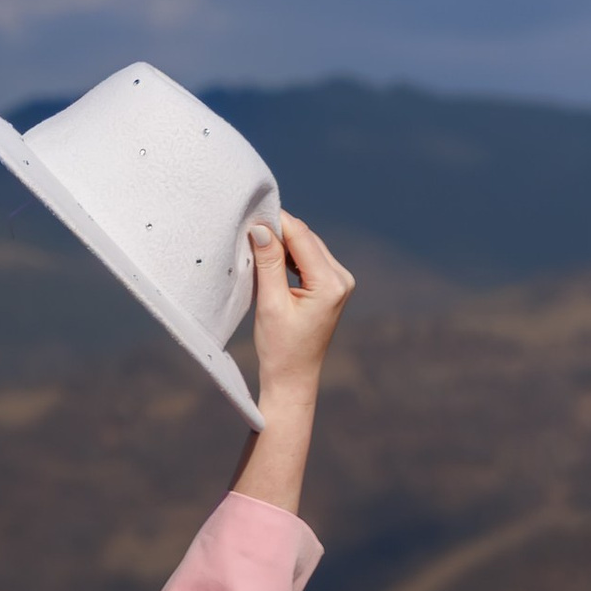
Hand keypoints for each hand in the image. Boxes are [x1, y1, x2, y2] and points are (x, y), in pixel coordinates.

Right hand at [249, 214, 354, 398]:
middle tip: (249, 224)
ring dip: (284, 242)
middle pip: (307, 239)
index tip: (252, 212)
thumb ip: (268, 263)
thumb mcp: (271, 303)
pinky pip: (310, 260)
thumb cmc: (280, 347)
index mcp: (331, 283)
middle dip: (280, 230)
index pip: (302, 238)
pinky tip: (271, 255)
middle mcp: (342, 279)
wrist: (293, 377)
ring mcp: (340, 282)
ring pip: (308, 247)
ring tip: (256, 240)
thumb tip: (261, 227)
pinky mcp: (332, 287)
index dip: (278, 221)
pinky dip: (290, 255)